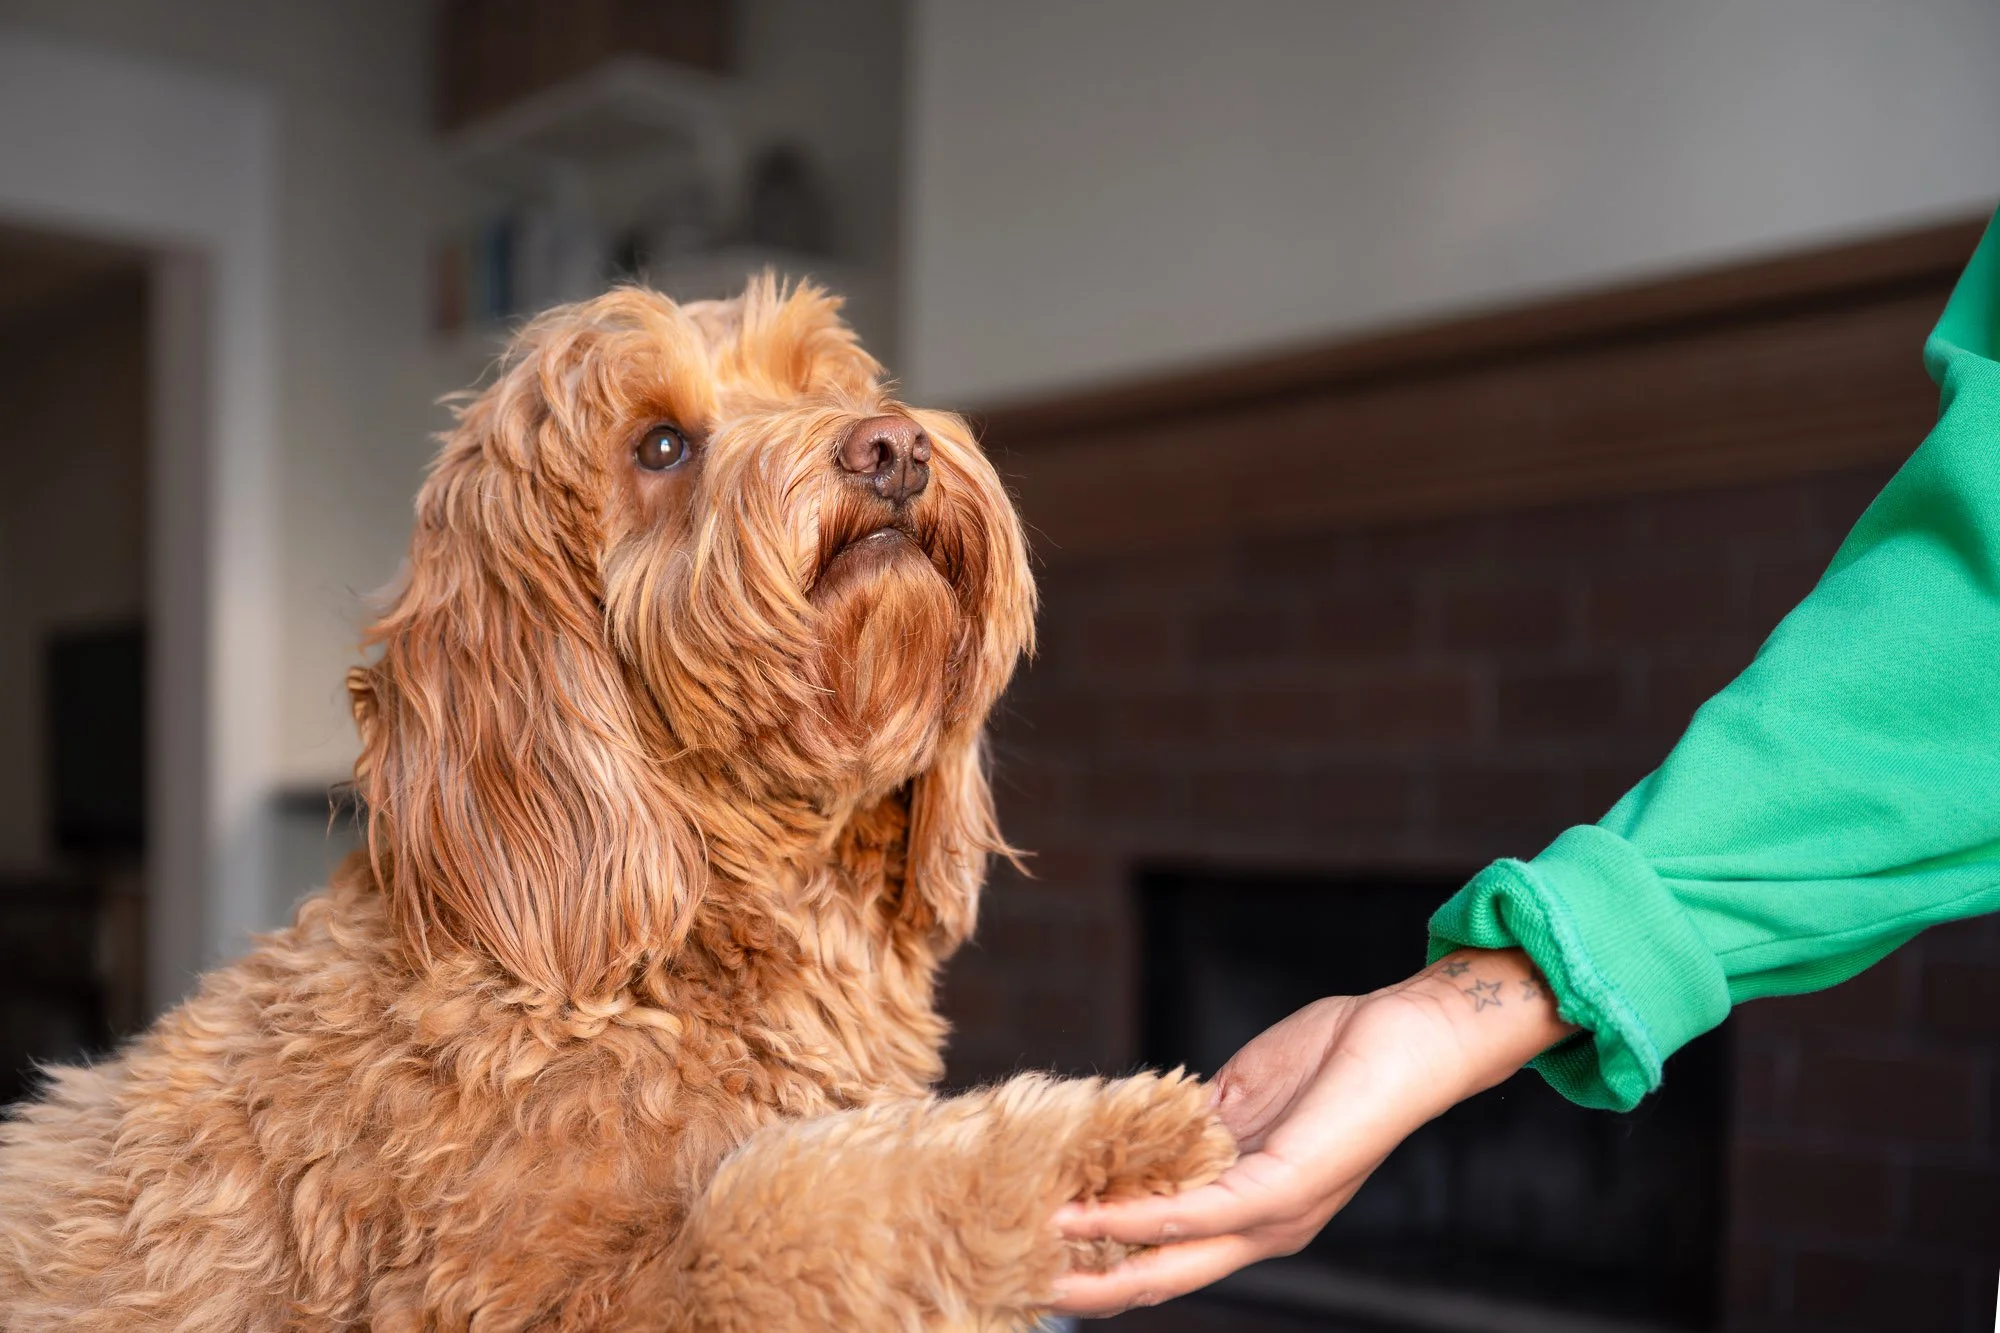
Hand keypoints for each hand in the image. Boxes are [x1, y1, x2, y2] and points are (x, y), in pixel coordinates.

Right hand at [1050, 949, 1574, 1316]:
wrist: (1406, 1036)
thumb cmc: (1337, 1058)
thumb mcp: (1249, 1097)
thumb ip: (1198, 1125)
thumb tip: (1139, 1130)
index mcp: (1256, 1210)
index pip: (1171, 1256)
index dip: (1107, 1265)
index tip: (1042, 1257)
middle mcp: (1264, 1229)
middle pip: (1162, 1280)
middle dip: (1092, 1291)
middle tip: (1024, 1285)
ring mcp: (1274, 1214)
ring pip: (1170, 1259)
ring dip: (1098, 1261)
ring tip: (1036, 1252)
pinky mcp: (1280, 1187)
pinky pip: (1194, 1214)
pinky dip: (1135, 1220)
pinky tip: (1087, 1215)